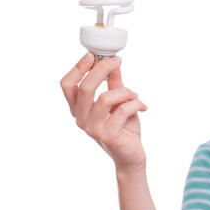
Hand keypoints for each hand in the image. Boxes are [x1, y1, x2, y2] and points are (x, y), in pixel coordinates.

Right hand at [60, 52, 147, 173]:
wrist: (131, 155)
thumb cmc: (123, 127)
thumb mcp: (118, 101)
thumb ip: (113, 83)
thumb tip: (113, 61)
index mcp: (79, 108)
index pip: (67, 85)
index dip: (78, 68)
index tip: (92, 54)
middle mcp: (81, 118)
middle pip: (85, 88)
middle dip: (101, 70)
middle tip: (117, 61)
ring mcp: (93, 129)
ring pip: (106, 98)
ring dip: (125, 92)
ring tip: (135, 95)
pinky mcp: (108, 136)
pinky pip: (122, 110)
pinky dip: (136, 104)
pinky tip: (142, 107)